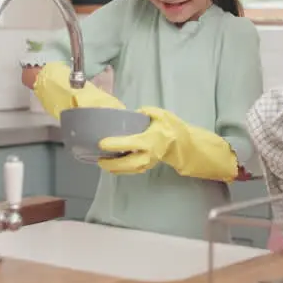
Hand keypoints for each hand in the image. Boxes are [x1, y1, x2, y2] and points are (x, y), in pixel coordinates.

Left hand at [97, 107, 238, 181]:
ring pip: (128, 170)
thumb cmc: (172, 128)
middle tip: (98, 159)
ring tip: (102, 163)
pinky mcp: (146, 166)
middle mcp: (148, 155)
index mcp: (150, 140)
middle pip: (126, 163)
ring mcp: (147, 163)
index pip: (129, 143)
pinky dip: (121, 169)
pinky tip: (112, 166)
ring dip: (114, 168)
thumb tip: (133, 113)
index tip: (101, 142)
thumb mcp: (161, 114)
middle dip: (110, 163)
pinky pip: (131, 170)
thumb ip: (147, 112)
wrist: (184, 144)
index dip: (113, 144)